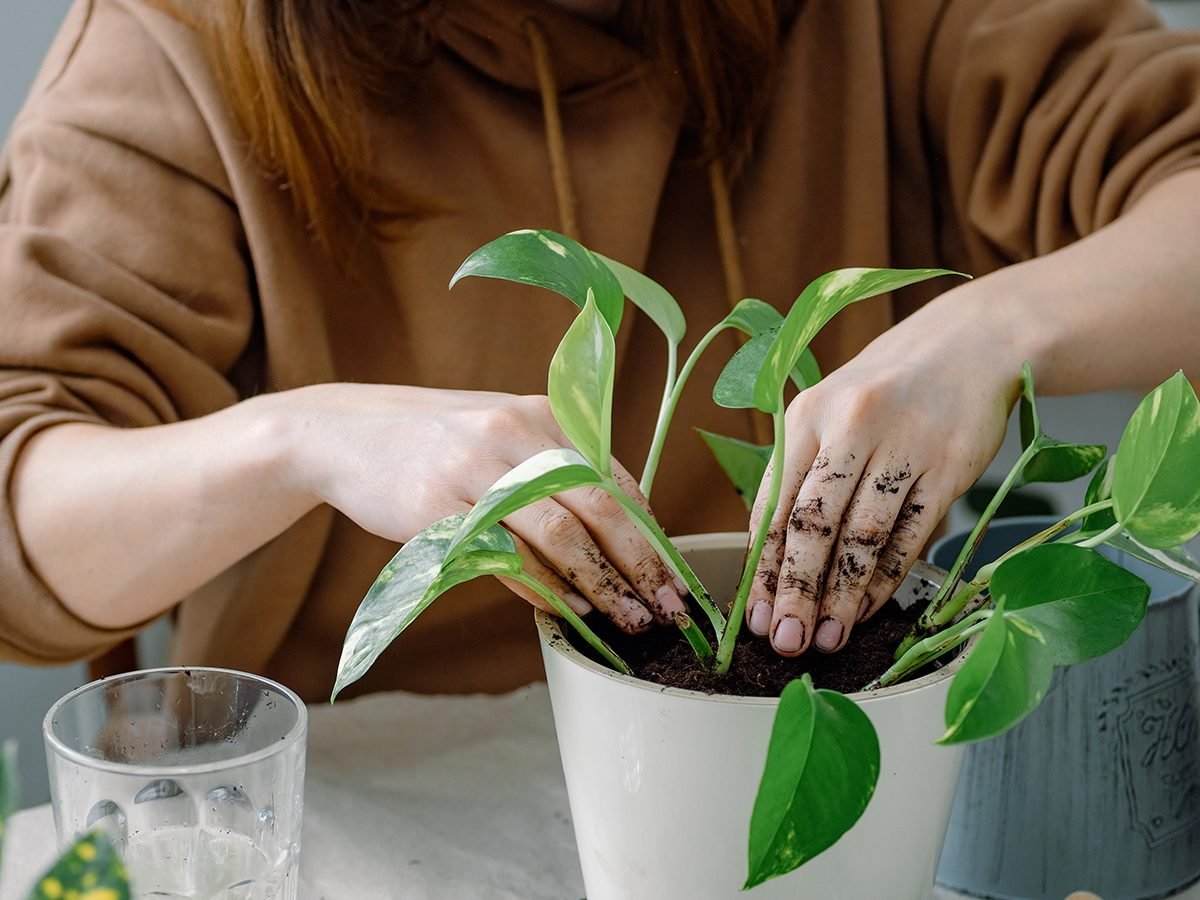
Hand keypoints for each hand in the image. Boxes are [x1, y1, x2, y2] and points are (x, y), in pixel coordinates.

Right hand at [289, 383, 684, 631]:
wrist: (348, 436)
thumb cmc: (440, 445)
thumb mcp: (506, 436)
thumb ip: (559, 471)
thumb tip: (627, 532)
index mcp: (543, 414)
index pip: (615, 478)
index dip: (651, 532)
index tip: (676, 576)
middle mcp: (514, 432)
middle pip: (597, 506)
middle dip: (641, 564)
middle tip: (668, 609)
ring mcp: (473, 467)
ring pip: (556, 534)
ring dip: (598, 585)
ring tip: (626, 621)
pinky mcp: (434, 507)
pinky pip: (502, 557)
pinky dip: (539, 588)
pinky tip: (564, 611)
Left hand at [744, 295, 1020, 655]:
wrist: (968, 345)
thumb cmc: (883, 392)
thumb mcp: (829, 414)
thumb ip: (801, 476)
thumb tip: (771, 562)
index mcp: (807, 415)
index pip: (775, 504)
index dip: (763, 568)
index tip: (754, 616)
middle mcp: (850, 426)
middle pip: (814, 524)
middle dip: (796, 592)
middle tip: (786, 642)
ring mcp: (904, 446)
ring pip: (864, 537)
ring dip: (842, 596)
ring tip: (827, 639)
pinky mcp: (950, 466)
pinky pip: (912, 534)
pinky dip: (886, 577)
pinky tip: (868, 608)